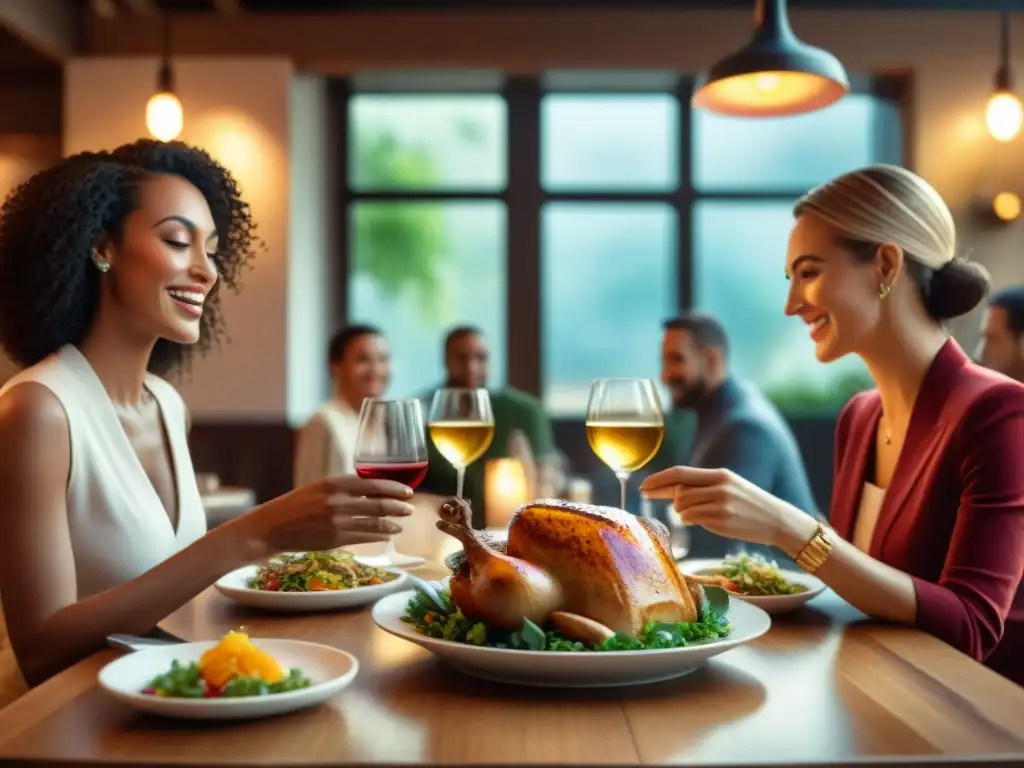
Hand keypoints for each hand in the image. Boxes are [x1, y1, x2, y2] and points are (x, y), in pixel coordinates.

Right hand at [235, 475, 415, 558]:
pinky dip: (379, 535)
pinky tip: (388, 534)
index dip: (394, 488)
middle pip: (378, 503)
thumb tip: (372, 490)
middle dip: (398, 506)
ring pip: (374, 522)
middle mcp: (337, 501)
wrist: (271, 526)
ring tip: (401, 524)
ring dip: (392, 523)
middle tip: (410, 508)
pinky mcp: (335, 539)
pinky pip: (364, 536)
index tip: (407, 491)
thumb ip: (344, 489)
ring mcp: (337, 521)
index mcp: (334, 482)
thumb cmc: (295, 506)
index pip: (373, 483)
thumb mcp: (319, 488)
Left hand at [639, 465, 815, 552]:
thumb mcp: (728, 487)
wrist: (777, 520)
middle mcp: (718, 486)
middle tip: (665, 503)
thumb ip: (701, 487)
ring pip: (683, 506)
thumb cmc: (749, 505)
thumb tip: (670, 491)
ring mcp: (720, 503)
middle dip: (668, 498)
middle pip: (678, 491)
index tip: (644, 486)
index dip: (658, 479)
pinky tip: (704, 521)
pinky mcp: (722, 520)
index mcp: (719, 474)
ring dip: (682, 512)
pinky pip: (692, 519)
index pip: (680, 472)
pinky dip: (692, 521)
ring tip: (697, 515)